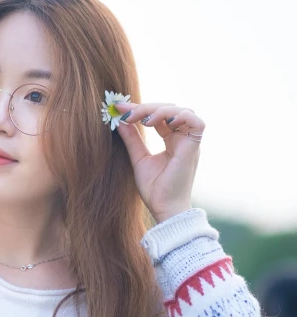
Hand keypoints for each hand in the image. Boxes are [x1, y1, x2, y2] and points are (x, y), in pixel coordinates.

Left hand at [114, 100, 205, 223]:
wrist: (164, 209)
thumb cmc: (155, 190)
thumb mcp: (139, 159)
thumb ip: (132, 139)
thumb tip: (120, 120)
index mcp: (172, 141)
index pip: (159, 116)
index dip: (141, 109)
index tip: (120, 108)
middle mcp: (183, 139)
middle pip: (169, 110)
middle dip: (147, 108)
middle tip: (126, 113)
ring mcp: (190, 143)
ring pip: (182, 111)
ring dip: (161, 110)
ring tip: (143, 120)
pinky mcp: (194, 148)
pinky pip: (197, 122)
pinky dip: (181, 116)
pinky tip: (162, 122)